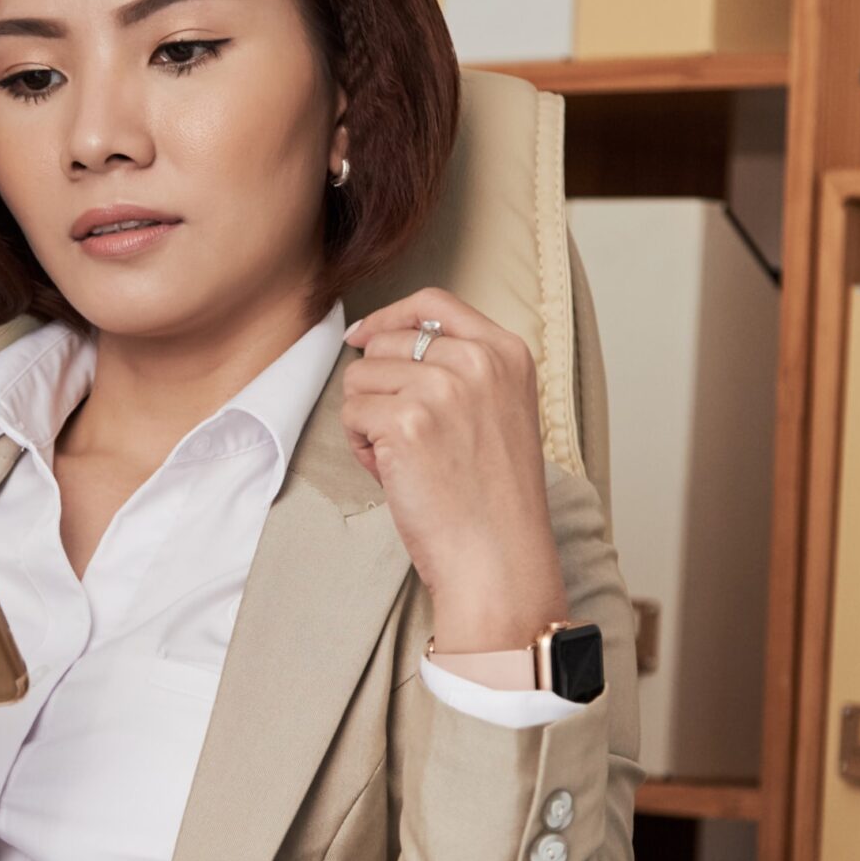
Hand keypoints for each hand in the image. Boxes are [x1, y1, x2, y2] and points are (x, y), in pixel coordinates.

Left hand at [341, 290, 567, 650]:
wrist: (498, 557)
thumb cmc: (493, 499)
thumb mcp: (500, 411)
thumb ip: (462, 368)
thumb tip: (383, 339)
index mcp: (507, 353)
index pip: (434, 303)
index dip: (390, 317)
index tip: (365, 336)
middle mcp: (478, 361)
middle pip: (387, 343)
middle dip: (380, 388)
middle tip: (405, 437)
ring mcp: (442, 389)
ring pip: (361, 377)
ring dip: (368, 420)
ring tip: (405, 459)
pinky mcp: (406, 422)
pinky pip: (351, 413)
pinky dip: (361, 447)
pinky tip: (395, 474)